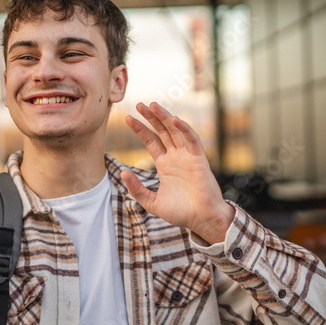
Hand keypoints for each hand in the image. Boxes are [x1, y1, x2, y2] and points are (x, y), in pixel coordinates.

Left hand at [122, 102, 233, 243]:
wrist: (202, 220)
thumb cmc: (181, 212)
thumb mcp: (152, 202)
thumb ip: (137, 189)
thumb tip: (123, 173)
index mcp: (165, 164)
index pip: (151, 141)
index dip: (140, 129)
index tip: (128, 118)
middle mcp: (176, 157)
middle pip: (161, 131)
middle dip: (151, 118)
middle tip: (139, 104)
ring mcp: (187, 156)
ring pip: (175, 131)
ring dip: (165, 118)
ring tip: (153, 105)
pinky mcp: (199, 159)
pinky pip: (192, 140)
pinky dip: (184, 129)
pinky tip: (174, 120)